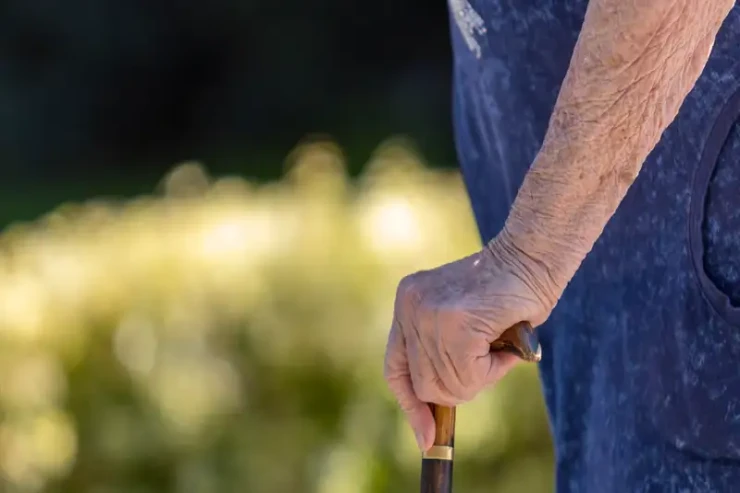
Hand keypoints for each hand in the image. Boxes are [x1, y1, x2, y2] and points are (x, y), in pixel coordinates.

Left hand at [383, 236, 556, 450]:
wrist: (534, 254)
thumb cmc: (509, 291)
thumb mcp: (464, 320)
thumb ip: (444, 350)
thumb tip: (440, 404)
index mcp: (408, 302)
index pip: (396, 367)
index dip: (410, 404)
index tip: (425, 436)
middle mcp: (410, 306)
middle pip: (423, 384)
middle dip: (460, 387)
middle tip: (490, 362)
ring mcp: (428, 313)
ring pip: (448, 386)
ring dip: (481, 377)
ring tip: (499, 347)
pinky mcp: (454, 322)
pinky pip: (469, 377)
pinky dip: (493, 371)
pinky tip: (504, 347)